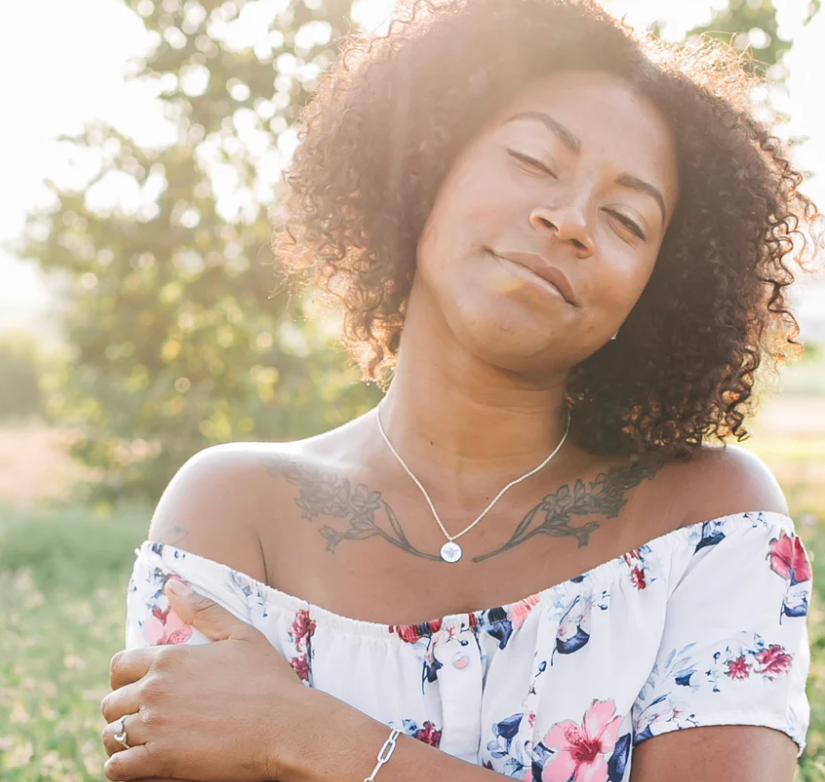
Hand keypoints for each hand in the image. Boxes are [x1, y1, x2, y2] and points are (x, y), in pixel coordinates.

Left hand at [99, 577, 307, 781]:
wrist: (287, 726)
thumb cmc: (268, 679)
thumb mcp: (241, 634)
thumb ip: (203, 608)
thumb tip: (171, 584)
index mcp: (170, 657)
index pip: (119, 666)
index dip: (124, 678)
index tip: (140, 688)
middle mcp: (155, 689)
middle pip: (111, 703)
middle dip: (124, 710)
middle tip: (148, 719)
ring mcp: (155, 726)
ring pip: (112, 735)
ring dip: (123, 739)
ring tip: (144, 743)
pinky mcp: (160, 761)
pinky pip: (117, 767)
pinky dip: (124, 766)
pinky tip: (143, 764)